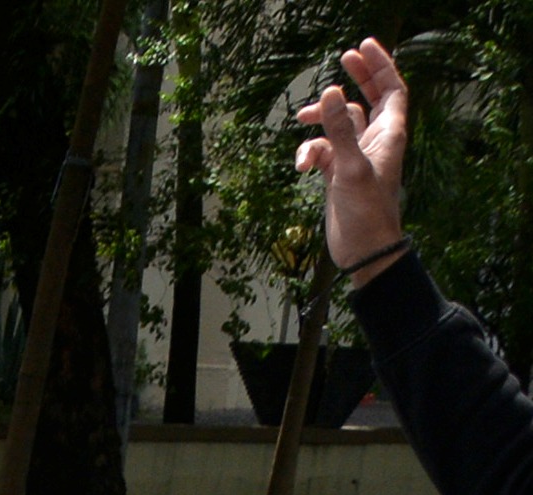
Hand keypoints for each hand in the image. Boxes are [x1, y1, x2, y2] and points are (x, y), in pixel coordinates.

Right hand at [297, 41, 411, 277]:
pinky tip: (300, 167)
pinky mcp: (338, 173)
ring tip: (301, 118)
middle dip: (356, 78)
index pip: (391, 89)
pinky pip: (322, 150)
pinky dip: (308, 152)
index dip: (381, 65)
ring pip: (338, 124)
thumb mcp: (350, 168)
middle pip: (368, 98)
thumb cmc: (367, 212)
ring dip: (321, 120)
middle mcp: (374, 140)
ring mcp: (355, 156)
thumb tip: (331, 91)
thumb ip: (339, 129)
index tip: (361, 47)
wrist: (363, 251)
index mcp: (388, 133)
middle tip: (343, 57)